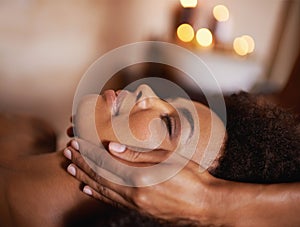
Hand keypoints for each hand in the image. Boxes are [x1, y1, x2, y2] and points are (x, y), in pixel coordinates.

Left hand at [64, 139, 219, 224]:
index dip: (89, 152)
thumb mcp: (168, 158)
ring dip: (85, 177)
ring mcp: (135, 204)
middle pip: (100, 176)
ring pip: (103, 190)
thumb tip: (112, 147)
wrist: (205, 205)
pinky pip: (112, 201)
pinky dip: (97, 194)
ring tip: (71, 168)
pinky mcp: (139, 210)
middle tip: (68, 151)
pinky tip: (87, 190)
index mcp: (140, 177)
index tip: (76, 142)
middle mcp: (133, 193)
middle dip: (82, 162)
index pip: (106, 162)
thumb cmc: (192, 177)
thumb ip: (137, 154)